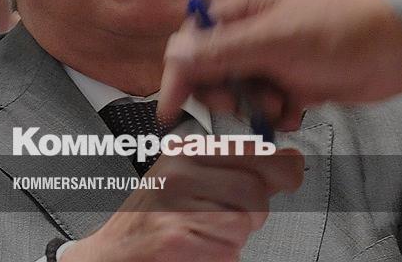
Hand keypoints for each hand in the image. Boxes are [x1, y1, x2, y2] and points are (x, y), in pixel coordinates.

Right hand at [61, 147, 303, 261]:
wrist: (111, 255)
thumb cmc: (151, 219)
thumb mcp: (188, 179)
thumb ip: (237, 169)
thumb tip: (290, 161)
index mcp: (185, 150)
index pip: (255, 152)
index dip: (280, 169)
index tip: (287, 175)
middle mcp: (179, 171)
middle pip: (255, 191)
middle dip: (252, 213)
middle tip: (225, 219)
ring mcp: (176, 204)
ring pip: (244, 222)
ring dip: (233, 238)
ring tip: (203, 235)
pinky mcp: (176, 238)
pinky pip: (228, 250)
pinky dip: (219, 257)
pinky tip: (195, 249)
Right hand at [159, 0, 401, 128]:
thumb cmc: (344, 28)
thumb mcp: (276, 39)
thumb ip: (224, 48)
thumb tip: (175, 53)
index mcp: (247, 7)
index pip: (195, 38)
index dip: (180, 71)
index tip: (172, 105)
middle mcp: (258, 29)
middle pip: (215, 69)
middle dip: (226, 93)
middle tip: (246, 104)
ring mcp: (279, 55)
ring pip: (244, 91)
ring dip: (257, 107)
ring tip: (284, 107)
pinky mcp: (300, 79)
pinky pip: (272, 103)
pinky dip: (280, 114)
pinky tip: (300, 112)